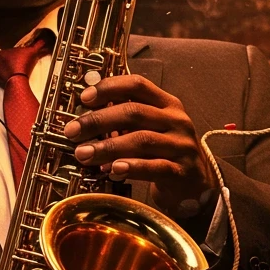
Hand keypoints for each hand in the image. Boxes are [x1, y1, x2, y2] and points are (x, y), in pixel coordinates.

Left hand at [63, 74, 215, 216]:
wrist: (196, 184)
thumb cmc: (164, 152)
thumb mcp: (150, 128)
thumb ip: (125, 120)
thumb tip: (84, 117)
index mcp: (167, 104)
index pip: (138, 85)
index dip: (110, 87)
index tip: (84, 97)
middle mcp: (176, 121)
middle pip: (134, 112)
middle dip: (98, 120)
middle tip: (72, 131)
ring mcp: (181, 146)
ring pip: (141, 140)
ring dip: (107, 147)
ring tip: (82, 154)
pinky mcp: (181, 171)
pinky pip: (154, 167)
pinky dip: (131, 167)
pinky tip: (111, 170)